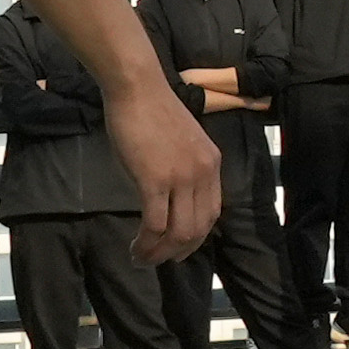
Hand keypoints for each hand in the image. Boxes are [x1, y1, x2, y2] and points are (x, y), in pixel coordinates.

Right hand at [113, 82, 223, 263]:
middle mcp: (203, 173)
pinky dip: (146, 243)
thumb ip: (180, 172)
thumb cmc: (151, 111)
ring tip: (142, 258)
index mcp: (212, 164)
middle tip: (158, 260)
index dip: (196, 237)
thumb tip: (166, 202)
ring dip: (160, 253)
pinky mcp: (156, 179)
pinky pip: (156, 223)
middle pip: (199, 228)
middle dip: (178, 252)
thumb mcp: (180, 144)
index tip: (178, 248)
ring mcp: (182, 177)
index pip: (212, 212)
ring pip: (179, 232)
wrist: (137, 88)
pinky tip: (135, 248)